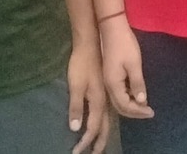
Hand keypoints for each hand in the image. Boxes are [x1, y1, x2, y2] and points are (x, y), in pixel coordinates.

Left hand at [64, 38, 109, 153]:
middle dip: (100, 142)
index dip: (86, 142)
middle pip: (105, 127)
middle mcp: (106, 100)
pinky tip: (105, 121)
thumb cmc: (82, 63)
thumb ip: (76, 106)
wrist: (93, 43)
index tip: (78, 152)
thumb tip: (76, 128)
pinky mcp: (107, 88)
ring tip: (101, 143)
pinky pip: (110, 111)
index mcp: (98, 101)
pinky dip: (107, 122)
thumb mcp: (76, 85)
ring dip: (105, 133)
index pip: (93, 128)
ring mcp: (108, 94)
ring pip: (110, 120)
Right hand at [98, 16, 153, 118]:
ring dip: (130, 105)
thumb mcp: (134, 64)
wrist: (111, 28)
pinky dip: (127, 97)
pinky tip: (135, 94)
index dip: (138, 111)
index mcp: (113, 84)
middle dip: (134, 112)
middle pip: (120, 106)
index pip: (125, 106)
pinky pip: (117, 92)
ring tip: (144, 106)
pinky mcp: (109, 74)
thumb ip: (137, 84)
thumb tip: (142, 101)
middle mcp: (107, 85)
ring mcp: (107, 80)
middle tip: (149, 112)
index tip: (151, 112)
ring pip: (118, 100)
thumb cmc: (124, 45)